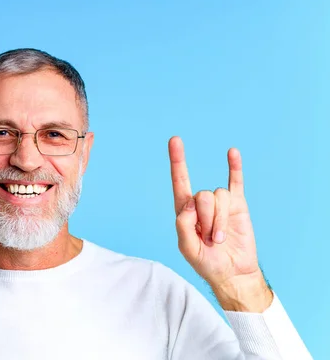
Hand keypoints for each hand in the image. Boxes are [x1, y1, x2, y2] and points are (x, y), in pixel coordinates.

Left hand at [168, 136, 271, 310]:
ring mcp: (220, 204)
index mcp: (185, 211)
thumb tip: (189, 203)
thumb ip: (183, 226)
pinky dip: (234, 167)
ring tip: (221, 239)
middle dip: (208, 218)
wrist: (233, 273)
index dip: (177, 161)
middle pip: (202, 195)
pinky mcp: (238, 205)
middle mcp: (201, 204)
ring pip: (219, 196)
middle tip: (211, 239)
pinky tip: (232, 152)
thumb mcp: (188, 249)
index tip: (175, 140)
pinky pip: (236, 182)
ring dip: (220, 220)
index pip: (179, 181)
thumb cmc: (207, 263)